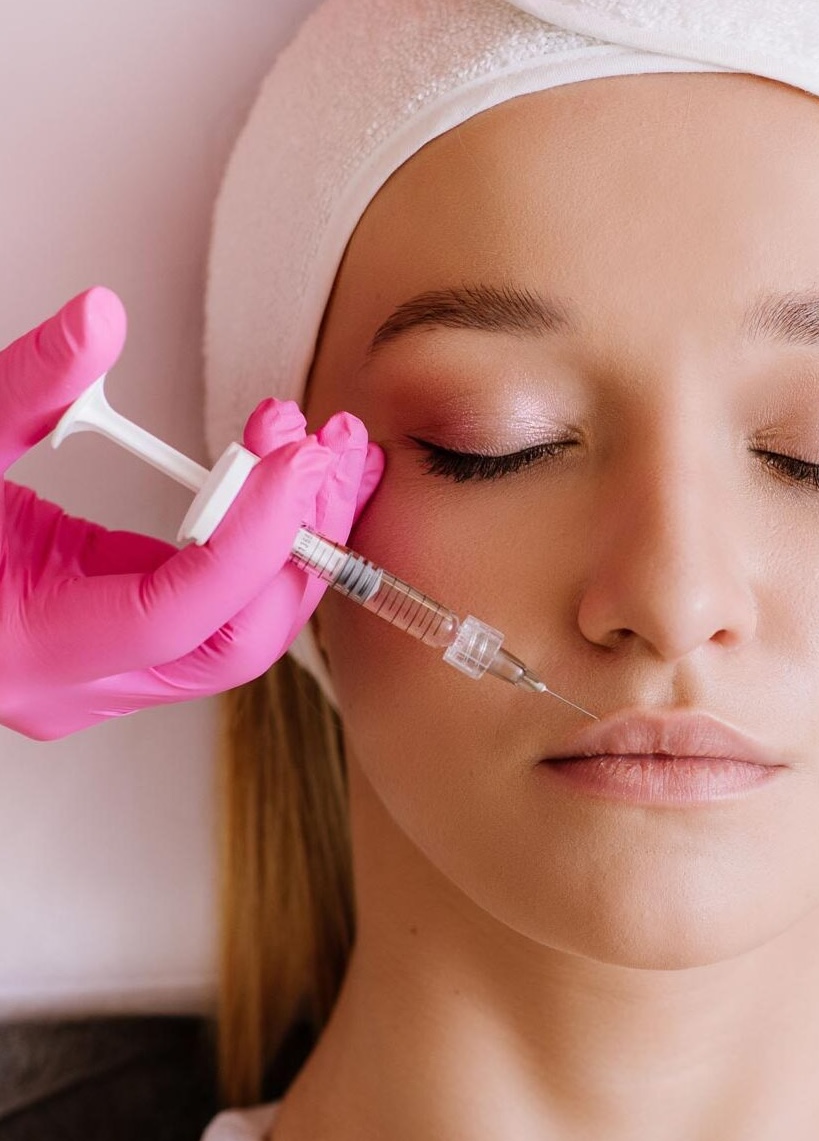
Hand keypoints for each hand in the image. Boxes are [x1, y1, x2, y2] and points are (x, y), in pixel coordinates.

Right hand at [1, 287, 384, 739]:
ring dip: (294, 542)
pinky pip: (220, 613)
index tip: (294, 458)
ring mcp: (110, 678)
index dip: (251, 537)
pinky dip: (262, 552)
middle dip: (297, 538)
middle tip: (326, 448)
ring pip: (241, 633)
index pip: (177, 613)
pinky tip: (288, 489)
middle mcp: (81, 683)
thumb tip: (100, 318)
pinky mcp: (128, 653)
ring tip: (323, 456)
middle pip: (236, 637)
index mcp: (31, 645)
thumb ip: (25, 389)